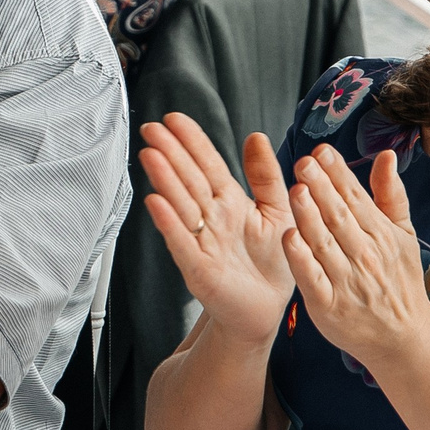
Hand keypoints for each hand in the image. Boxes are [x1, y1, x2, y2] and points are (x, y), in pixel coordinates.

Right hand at [138, 114, 294, 346]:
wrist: (267, 309)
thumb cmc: (272, 263)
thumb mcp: (278, 210)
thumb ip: (265, 175)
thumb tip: (256, 136)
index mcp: (229, 201)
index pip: (208, 164)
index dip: (192, 141)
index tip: (175, 119)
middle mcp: (211, 218)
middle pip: (189, 179)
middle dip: (171, 153)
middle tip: (153, 130)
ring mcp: (201, 241)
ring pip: (181, 205)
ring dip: (165, 181)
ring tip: (151, 155)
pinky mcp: (198, 268)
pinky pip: (182, 242)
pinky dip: (169, 223)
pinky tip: (156, 203)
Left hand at [281, 146, 429, 371]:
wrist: (402, 338)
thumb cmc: (398, 281)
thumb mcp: (403, 236)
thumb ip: (391, 195)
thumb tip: (386, 155)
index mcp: (381, 235)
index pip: (356, 199)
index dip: (338, 174)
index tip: (322, 151)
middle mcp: (364, 255)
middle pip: (339, 217)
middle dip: (321, 188)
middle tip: (303, 162)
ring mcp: (346, 281)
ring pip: (324, 243)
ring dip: (309, 216)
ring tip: (295, 190)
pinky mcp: (328, 305)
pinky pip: (312, 278)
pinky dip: (301, 258)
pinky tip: (288, 237)